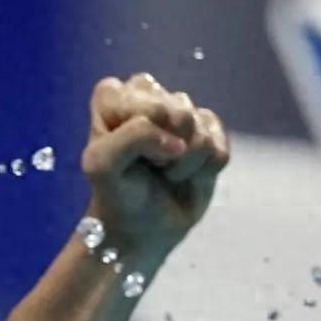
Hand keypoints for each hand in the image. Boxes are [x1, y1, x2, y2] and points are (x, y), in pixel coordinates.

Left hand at [80, 73, 230, 264]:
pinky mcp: (211, 132)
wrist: (143, 227)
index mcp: (115, 97)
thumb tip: (179, 142)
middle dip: (165, 147)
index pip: (140, 92)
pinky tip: (187, 175)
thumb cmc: (117, 193)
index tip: (126, 153)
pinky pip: (219, 145)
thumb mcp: (101, 165)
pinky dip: (204, 170)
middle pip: (177, 110)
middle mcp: (150, 96)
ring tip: (165, 172)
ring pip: (200, 129)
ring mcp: (183, 112)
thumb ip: (132, 137)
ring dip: (184, 162)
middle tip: (150, 165)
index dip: (139, 128)